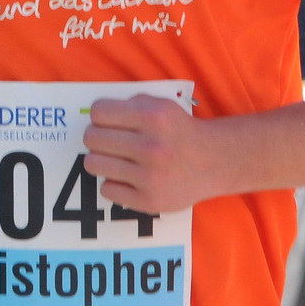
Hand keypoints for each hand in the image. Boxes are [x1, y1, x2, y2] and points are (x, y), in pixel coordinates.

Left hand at [83, 94, 213, 213]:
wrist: (213, 163)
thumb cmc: (179, 131)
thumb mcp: (161, 104)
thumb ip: (130, 104)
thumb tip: (95, 114)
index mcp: (153, 117)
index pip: (98, 112)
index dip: (100, 116)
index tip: (108, 122)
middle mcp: (151, 147)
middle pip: (91, 138)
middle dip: (97, 138)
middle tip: (110, 142)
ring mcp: (150, 177)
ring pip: (93, 165)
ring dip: (101, 161)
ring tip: (116, 160)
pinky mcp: (149, 201)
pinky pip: (106, 190)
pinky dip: (114, 184)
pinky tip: (129, 178)